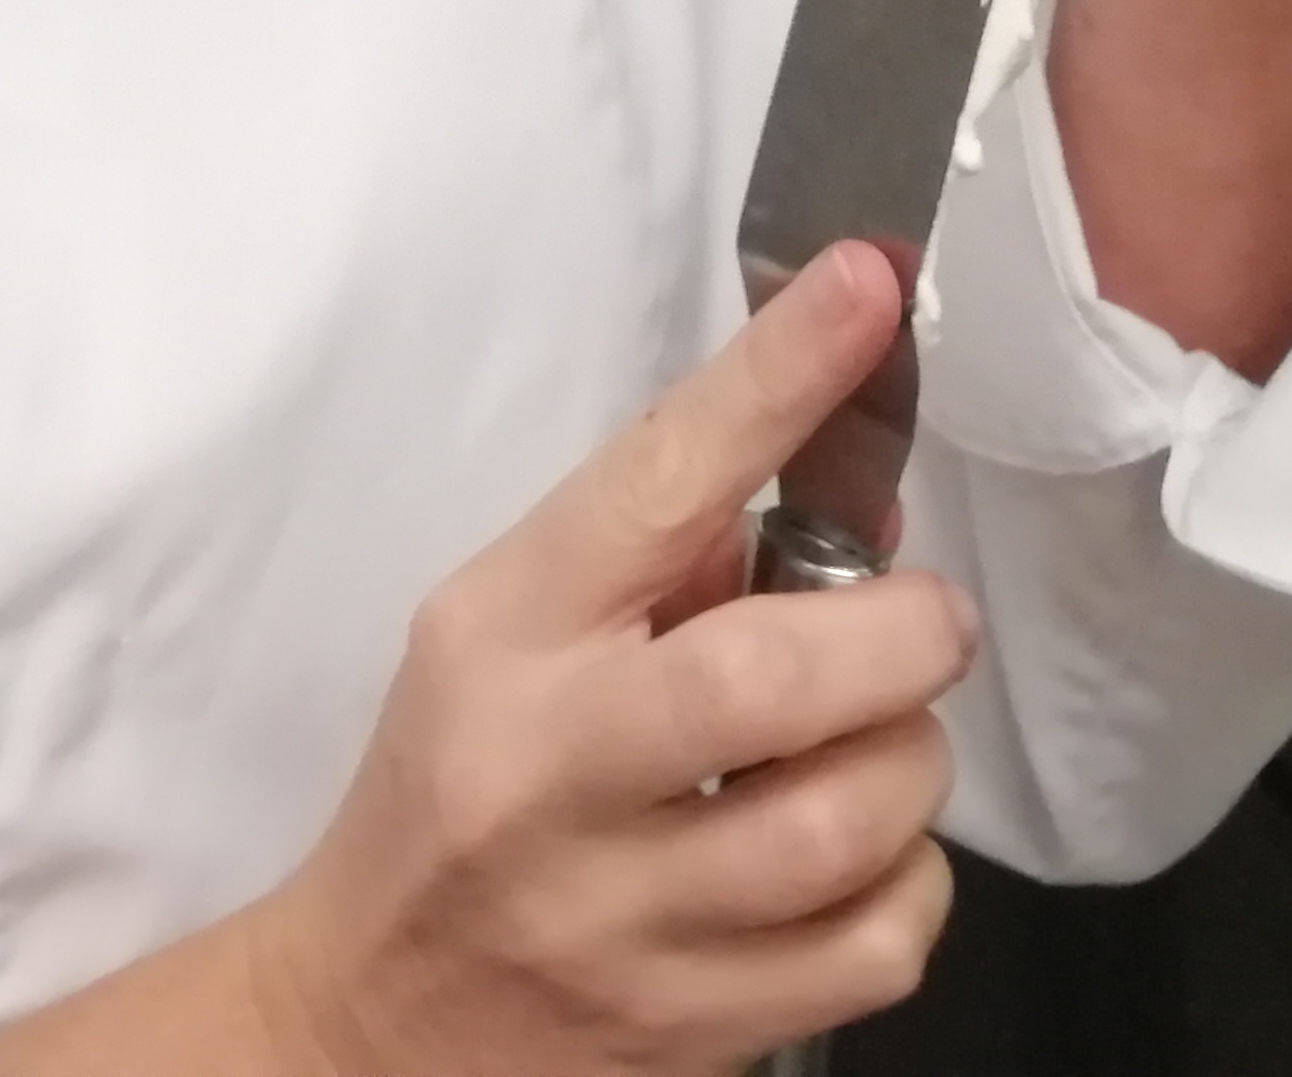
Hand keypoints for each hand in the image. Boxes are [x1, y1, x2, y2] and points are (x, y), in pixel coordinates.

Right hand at [239, 242, 969, 1076]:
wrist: (370, 1023)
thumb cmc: (456, 792)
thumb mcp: (502, 633)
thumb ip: (656, 566)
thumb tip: (848, 517)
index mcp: (505, 634)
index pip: (655, 479)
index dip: (775, 378)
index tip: (866, 288)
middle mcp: (554, 773)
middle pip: (777, 680)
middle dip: (901, 633)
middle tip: (921, 623)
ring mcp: (622, 921)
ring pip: (850, 822)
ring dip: (908, 764)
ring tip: (875, 749)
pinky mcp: (690, 1032)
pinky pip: (879, 947)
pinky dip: (907, 887)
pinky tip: (855, 865)